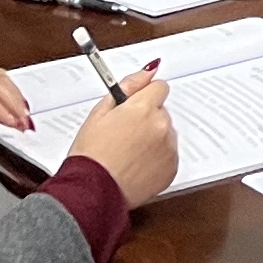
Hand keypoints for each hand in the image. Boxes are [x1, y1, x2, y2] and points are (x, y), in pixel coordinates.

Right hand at [62, 65, 179, 209]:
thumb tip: (149, 71)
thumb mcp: (100, 113)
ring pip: (165, 133)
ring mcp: (168, 148)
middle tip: (123, 135)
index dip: (144, 97)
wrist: (92, 191)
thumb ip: (129, 86)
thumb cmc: (91, 155)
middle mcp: (161, 126)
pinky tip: (136, 166)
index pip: (159, 87)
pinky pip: (168, 155)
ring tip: (128, 154)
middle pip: (161, 111)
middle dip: (147, 119)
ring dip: (153, 139)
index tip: (133, 108)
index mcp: (144, 108)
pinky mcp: (171, 168)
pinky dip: (157, 159)